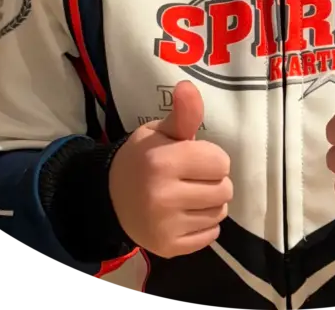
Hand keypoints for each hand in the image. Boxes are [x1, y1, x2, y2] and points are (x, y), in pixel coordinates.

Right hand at [108, 80, 232, 257]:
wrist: (109, 197)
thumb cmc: (141, 158)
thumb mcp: (158, 131)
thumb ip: (182, 114)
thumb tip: (189, 86)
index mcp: (163, 162)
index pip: (220, 162)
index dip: (211, 158)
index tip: (194, 158)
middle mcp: (164, 196)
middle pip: (224, 190)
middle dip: (214, 181)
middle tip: (193, 177)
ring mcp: (165, 226)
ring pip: (219, 213)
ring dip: (210, 203)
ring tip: (189, 195)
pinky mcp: (168, 247)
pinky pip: (210, 236)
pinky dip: (204, 225)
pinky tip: (185, 214)